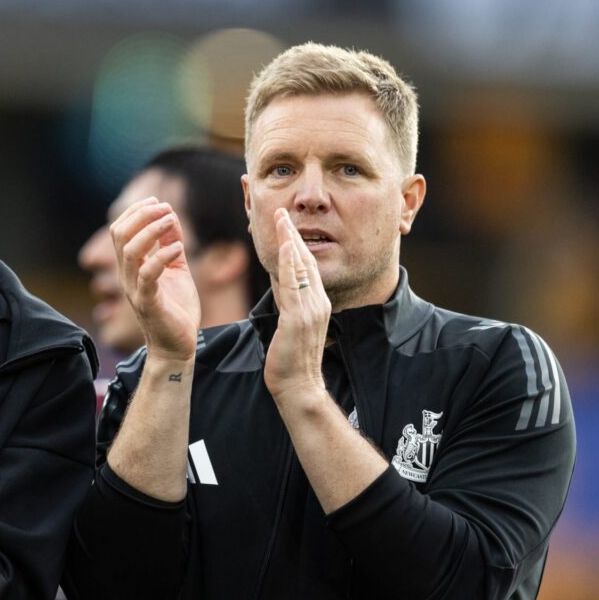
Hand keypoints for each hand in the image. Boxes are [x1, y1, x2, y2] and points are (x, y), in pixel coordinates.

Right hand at [111, 197, 200, 361]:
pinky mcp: (148, 303)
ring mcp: (135, 289)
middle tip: (164, 207)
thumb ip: (171, 244)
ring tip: (170, 221)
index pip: (120, 231)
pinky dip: (161, 257)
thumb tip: (171, 216)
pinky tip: (178, 249)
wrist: (177, 346)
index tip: (157, 202)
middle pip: (120, 236)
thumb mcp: (176, 269)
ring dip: (151, 231)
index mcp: (131, 266)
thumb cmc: (175, 309)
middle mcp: (127, 276)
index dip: (135, 211)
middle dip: (141, 215)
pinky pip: (148, 275)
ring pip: (130, 252)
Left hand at [263, 208, 330, 408]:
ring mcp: (310, 310)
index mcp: (317, 304)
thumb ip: (290, 305)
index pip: (307, 267)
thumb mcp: (291, 326)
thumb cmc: (292, 360)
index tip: (286, 225)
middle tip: (281, 212)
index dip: (297, 244)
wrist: (298, 387)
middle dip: (293, 234)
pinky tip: (286, 247)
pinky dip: (291, 264)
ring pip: (300, 267)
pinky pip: (294, 285)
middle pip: (306, 260)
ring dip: (290, 241)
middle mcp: (318, 302)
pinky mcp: (298, 318)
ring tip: (280, 219)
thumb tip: (282, 287)